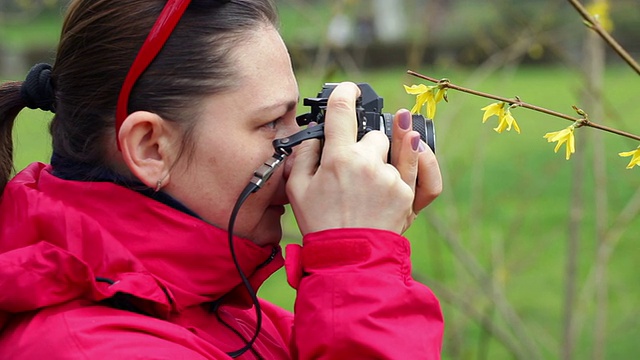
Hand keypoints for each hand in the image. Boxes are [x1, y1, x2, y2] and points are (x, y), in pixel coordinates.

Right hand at [286, 82, 441, 234]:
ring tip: (402, 125)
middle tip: (354, 163)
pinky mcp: (409, 196)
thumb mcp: (297, 188)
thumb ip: (304, 155)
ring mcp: (392, 180)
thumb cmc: (321, 224)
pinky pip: (422, 173)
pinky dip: (423, 160)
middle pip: (374, 135)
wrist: (348, 259)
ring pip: (400, 147)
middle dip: (364, 143)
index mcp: (339, 159)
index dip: (344, 93)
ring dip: (399, 138)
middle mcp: (369, 164)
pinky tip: (420, 146)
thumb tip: (316, 135)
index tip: (347, 90)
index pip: (342, 111)